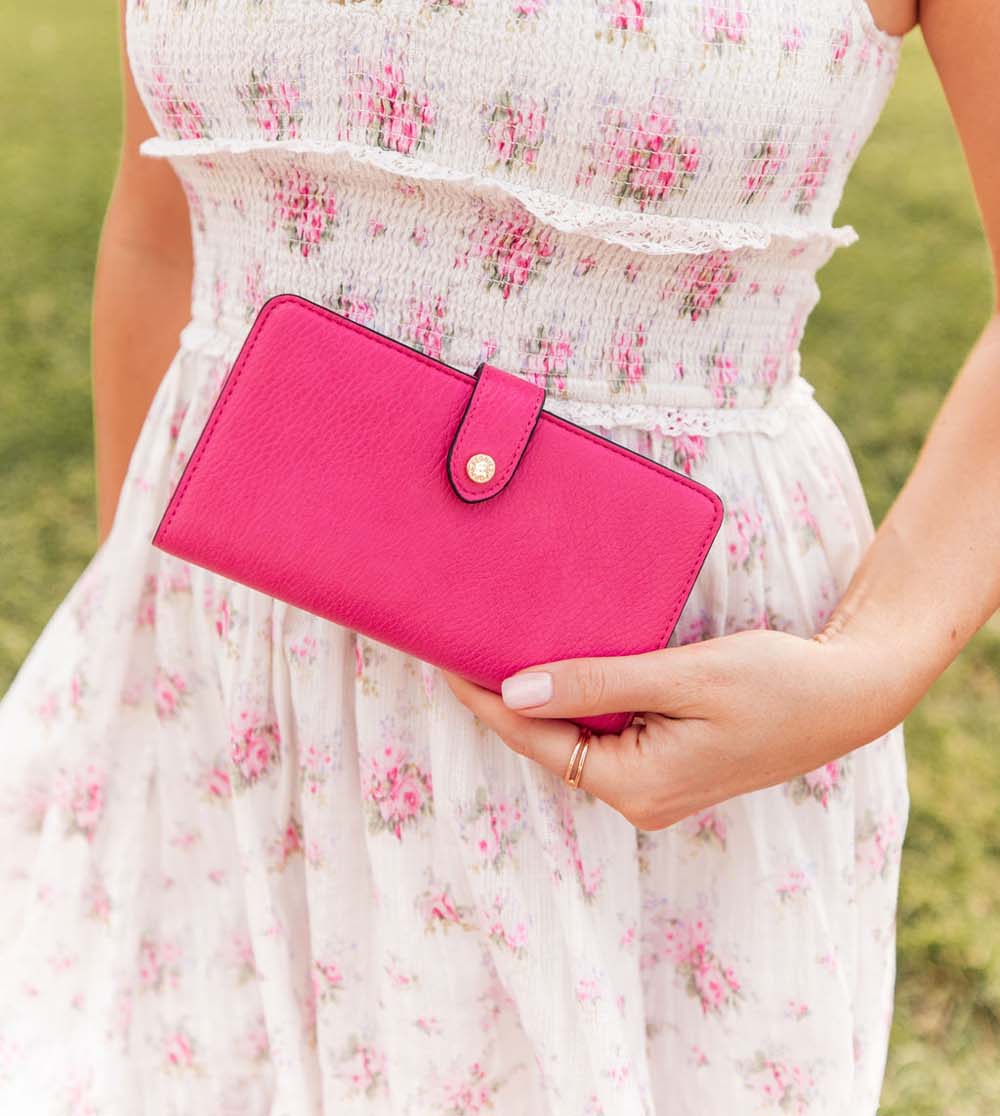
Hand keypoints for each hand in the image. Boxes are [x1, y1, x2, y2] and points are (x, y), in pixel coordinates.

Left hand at [441, 623, 907, 830]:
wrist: (848, 693)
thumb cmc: (774, 682)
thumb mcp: (681, 676)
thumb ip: (596, 684)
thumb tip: (514, 691)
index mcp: (637, 787)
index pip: (536, 739)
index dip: (485, 696)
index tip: (442, 656)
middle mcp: (639, 797)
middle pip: (550, 742)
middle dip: (505, 695)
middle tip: (460, 640)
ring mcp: (655, 785)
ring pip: (577, 736)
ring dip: (542, 693)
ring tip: (497, 642)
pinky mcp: (669, 762)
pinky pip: (607, 731)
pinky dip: (581, 695)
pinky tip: (562, 658)